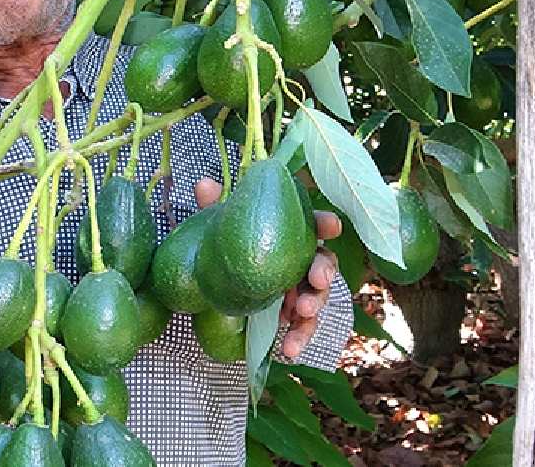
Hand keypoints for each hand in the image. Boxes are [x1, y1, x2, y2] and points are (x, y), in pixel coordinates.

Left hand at [194, 177, 342, 357]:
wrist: (207, 288)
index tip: (330, 225)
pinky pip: (301, 328)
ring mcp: (296, 290)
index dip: (324, 223)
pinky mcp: (288, 316)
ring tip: (301, 313)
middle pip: (323, 262)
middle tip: (316, 279)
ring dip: (314, 305)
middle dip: (324, 269)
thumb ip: (212, 207)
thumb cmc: (220, 247)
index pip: (311, 224)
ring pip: (317, 297)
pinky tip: (288, 350)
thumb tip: (204, 184)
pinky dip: (298, 338)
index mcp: (288, 232)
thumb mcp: (213, 226)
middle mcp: (299, 260)